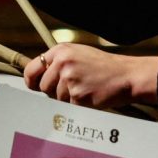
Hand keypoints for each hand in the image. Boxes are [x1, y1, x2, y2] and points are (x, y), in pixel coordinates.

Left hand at [23, 43, 157, 108]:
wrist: (126, 75)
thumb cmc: (103, 66)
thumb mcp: (78, 54)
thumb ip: (58, 62)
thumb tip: (37, 77)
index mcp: (60, 50)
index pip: (32, 69)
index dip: (32, 81)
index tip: (35, 87)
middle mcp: (62, 63)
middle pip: (43, 87)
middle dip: (53, 92)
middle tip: (72, 89)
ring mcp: (69, 79)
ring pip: (55, 99)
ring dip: (67, 99)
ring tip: (85, 89)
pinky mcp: (77, 96)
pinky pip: (68, 107)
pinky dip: (78, 106)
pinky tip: (90, 96)